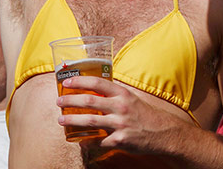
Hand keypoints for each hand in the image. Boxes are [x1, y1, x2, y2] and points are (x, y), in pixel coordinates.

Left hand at [57, 76, 183, 154]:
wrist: (164, 132)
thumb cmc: (145, 114)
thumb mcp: (131, 99)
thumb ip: (115, 96)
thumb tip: (95, 92)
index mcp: (123, 93)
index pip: (98, 83)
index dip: (81, 81)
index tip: (68, 82)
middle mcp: (121, 106)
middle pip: (89, 101)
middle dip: (70, 101)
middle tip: (58, 101)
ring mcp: (120, 124)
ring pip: (90, 121)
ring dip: (72, 120)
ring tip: (61, 120)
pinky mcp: (120, 140)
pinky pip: (98, 141)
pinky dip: (87, 141)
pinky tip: (79, 140)